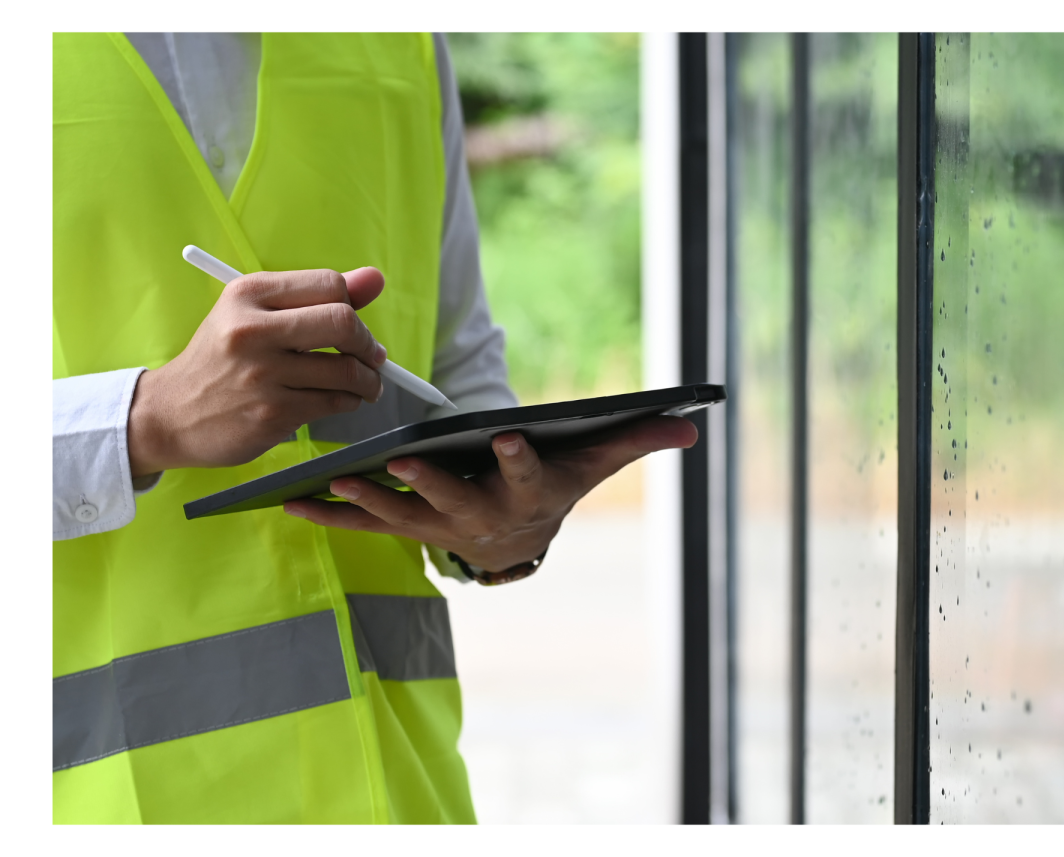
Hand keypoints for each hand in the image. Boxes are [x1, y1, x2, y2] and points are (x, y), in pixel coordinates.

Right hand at [128, 267, 388, 476]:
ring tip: (364, 384)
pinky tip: (341, 400)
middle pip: (343, 323)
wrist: (170, 414)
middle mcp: (252, 330)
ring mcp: (261, 374)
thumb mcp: (254, 315)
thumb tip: (374, 279)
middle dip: (368, 344)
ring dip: (367, 380)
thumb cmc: (222, 360)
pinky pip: (335, 402)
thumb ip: (315, 297)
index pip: (329, 284)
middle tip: (372, 357)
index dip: (354, 306)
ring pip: (347, 370)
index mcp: (248, 294)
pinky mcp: (272, 413)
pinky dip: (349, 402)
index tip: (355, 325)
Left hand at [282, 415, 698, 572]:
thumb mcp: (595, 463)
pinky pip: (363, 526)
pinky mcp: (402, 528)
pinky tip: (292, 501)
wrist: (517, 539)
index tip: (509, 431)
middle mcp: (479, 518)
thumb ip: (636, 440)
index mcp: (526, 493)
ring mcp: (436, 528)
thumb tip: (694, 424)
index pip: (527, 475)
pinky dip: (330, 515)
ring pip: (400, 518)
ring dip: (368, 501)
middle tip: (402, 458)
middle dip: (429, 482)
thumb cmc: (555, 485)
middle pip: (454, 502)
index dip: (520, 456)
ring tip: (336, 480)